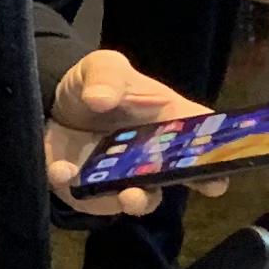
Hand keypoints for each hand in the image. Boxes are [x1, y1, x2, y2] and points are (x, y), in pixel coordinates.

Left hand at [46, 48, 215, 217]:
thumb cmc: (96, 84)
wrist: (52, 102)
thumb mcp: (103, 67)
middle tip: (171, 187)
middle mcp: (154, 158)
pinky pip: (86, 196)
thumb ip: (107, 76)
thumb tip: (101, 98)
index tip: (217, 178)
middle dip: (179, 188)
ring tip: (126, 195)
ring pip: (139, 199)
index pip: (203, 144)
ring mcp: (124, 178)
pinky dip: (74, 186)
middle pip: (178, 179)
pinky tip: (61, 170)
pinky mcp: (91, 190)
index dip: (216, 163)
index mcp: (171, 122)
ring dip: (134, 201)